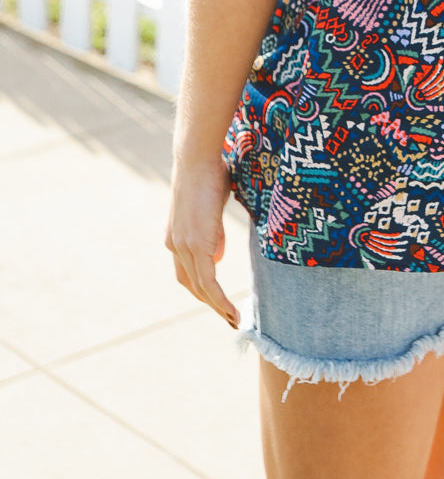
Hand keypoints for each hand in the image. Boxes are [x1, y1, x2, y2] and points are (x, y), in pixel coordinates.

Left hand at [165, 153, 240, 328]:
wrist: (197, 159)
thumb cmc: (209, 174)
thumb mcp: (210, 208)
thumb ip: (213, 233)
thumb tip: (218, 257)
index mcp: (176, 237)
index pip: (187, 272)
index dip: (202, 288)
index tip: (218, 300)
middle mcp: (175, 245)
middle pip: (191, 285)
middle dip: (210, 303)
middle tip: (229, 317)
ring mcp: (184, 246)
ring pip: (200, 287)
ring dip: (217, 307)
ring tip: (233, 320)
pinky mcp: (196, 245)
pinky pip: (208, 282)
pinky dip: (219, 300)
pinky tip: (231, 310)